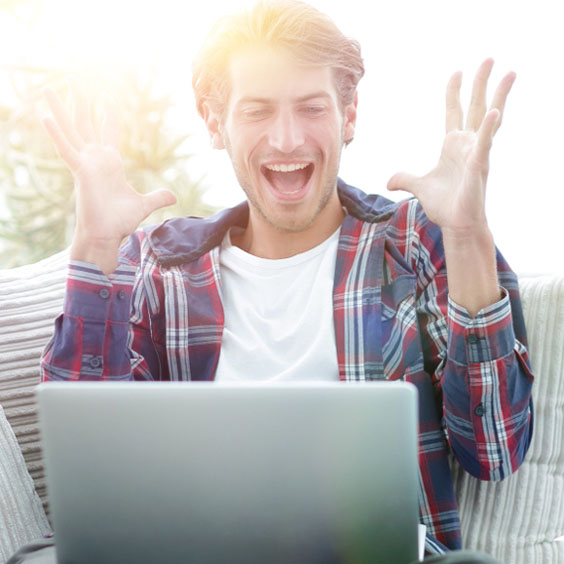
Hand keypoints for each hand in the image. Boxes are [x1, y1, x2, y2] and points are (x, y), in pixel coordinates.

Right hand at [43, 85, 175, 272]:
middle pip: (85, 124)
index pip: (108, 132)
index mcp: (110, 163)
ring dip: (61, 110)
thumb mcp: (144, 205)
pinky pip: (66, 150)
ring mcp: (85, 164)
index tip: (107, 95)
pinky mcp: (79, 172)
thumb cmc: (120, 221)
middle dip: (81, 102)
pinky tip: (46, 117)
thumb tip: (173, 196)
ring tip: (49, 89)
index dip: (108, 114)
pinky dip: (56, 134)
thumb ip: (157, 197)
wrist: (107, 236)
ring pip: (71, 131)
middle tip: (75, 79)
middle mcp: (95, 160)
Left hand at [387, 59, 514, 237]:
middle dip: (481, 83)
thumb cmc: (444, 206)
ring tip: (509, 73)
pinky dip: (488, 129)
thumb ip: (405, 179)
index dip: (454, 93)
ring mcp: (476, 153)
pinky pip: (485, 144)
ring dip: (498, 95)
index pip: (454, 112)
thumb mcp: (419, 187)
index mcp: (453, 146)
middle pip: (475, 107)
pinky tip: (494, 112)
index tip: (457, 73)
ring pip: (489, 118)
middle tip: (488, 58)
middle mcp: (468, 145)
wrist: (456, 224)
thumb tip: (389, 182)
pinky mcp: (479, 166)